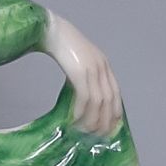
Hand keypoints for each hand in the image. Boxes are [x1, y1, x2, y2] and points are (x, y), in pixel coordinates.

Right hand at [43, 13, 121, 135]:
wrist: (50, 29)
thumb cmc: (61, 45)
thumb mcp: (78, 60)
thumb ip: (84, 74)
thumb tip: (82, 97)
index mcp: (104, 64)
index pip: (116, 93)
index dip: (115, 112)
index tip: (110, 127)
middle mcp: (102, 67)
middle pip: (110, 100)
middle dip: (105, 120)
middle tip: (98, 135)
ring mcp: (91, 68)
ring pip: (98, 101)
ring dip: (92, 119)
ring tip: (84, 131)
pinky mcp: (79, 71)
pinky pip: (84, 96)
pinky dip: (81, 110)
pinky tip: (74, 119)